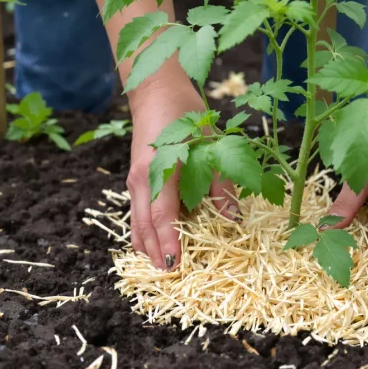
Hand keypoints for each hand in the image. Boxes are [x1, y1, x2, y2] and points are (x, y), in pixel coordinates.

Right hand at [126, 83, 238, 269]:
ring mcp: (135, 182)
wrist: (155, 91)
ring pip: (137, 223)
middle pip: (145, 227)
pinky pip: (137, 214)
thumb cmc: (185, 114)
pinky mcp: (135, 181)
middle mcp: (141, 181)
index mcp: (160, 171)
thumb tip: (232, 219)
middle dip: (156, 253)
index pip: (163, 216)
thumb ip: (221, 184)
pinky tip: (156, 244)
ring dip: (148, 246)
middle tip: (170, 278)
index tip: (176, 266)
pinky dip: (145, 232)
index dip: (170, 243)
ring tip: (162, 267)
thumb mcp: (210, 146)